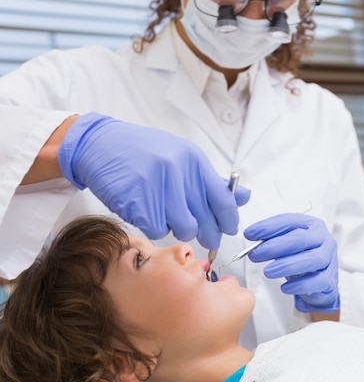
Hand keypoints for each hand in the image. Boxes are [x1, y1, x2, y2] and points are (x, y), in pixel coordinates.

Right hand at [58, 112, 249, 247]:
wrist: (100, 145)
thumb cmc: (142, 153)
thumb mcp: (181, 158)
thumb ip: (210, 181)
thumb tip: (244, 197)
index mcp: (193, 160)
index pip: (223, 200)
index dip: (228, 221)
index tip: (227, 230)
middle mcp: (178, 172)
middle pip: (202, 220)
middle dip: (204, 233)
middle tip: (202, 236)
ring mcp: (157, 187)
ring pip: (180, 228)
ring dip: (174, 227)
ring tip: (164, 213)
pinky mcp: (137, 201)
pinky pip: (156, 230)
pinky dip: (152, 227)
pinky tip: (145, 211)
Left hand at [244, 213, 339, 312]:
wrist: (318, 281)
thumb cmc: (300, 258)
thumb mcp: (285, 244)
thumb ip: (271, 239)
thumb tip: (251, 236)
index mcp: (311, 225)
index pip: (289, 221)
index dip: (268, 227)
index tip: (249, 234)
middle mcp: (323, 239)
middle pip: (300, 240)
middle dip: (274, 247)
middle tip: (255, 254)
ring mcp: (329, 259)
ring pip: (311, 260)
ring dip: (286, 266)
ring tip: (267, 272)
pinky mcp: (330, 279)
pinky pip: (316, 281)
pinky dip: (299, 285)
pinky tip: (284, 288)